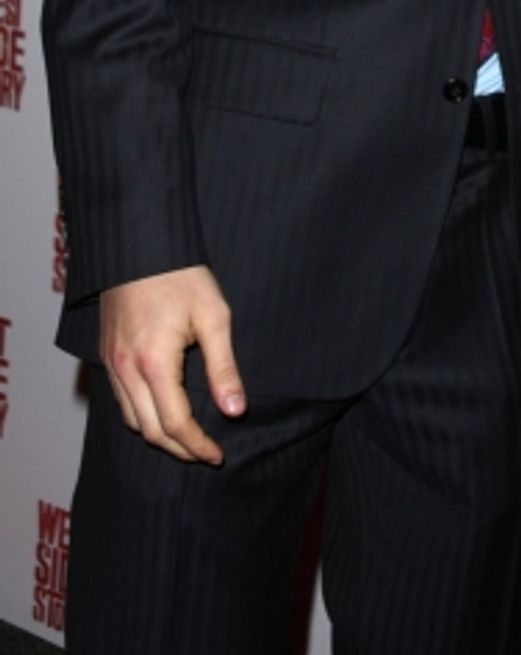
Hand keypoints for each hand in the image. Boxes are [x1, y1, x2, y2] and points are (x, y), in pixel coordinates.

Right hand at [99, 265, 245, 463]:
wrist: (142, 244)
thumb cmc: (182, 276)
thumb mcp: (214, 317)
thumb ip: (223, 368)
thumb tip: (234, 411)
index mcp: (154, 363)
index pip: (175, 424)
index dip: (197, 446)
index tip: (218, 455)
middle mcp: (126, 370)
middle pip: (150, 431)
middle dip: (179, 448)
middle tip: (206, 453)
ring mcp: (112, 363)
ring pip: (131, 419)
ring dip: (158, 435)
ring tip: (187, 438)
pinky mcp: (107, 354)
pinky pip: (121, 400)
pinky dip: (141, 416)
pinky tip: (161, 410)